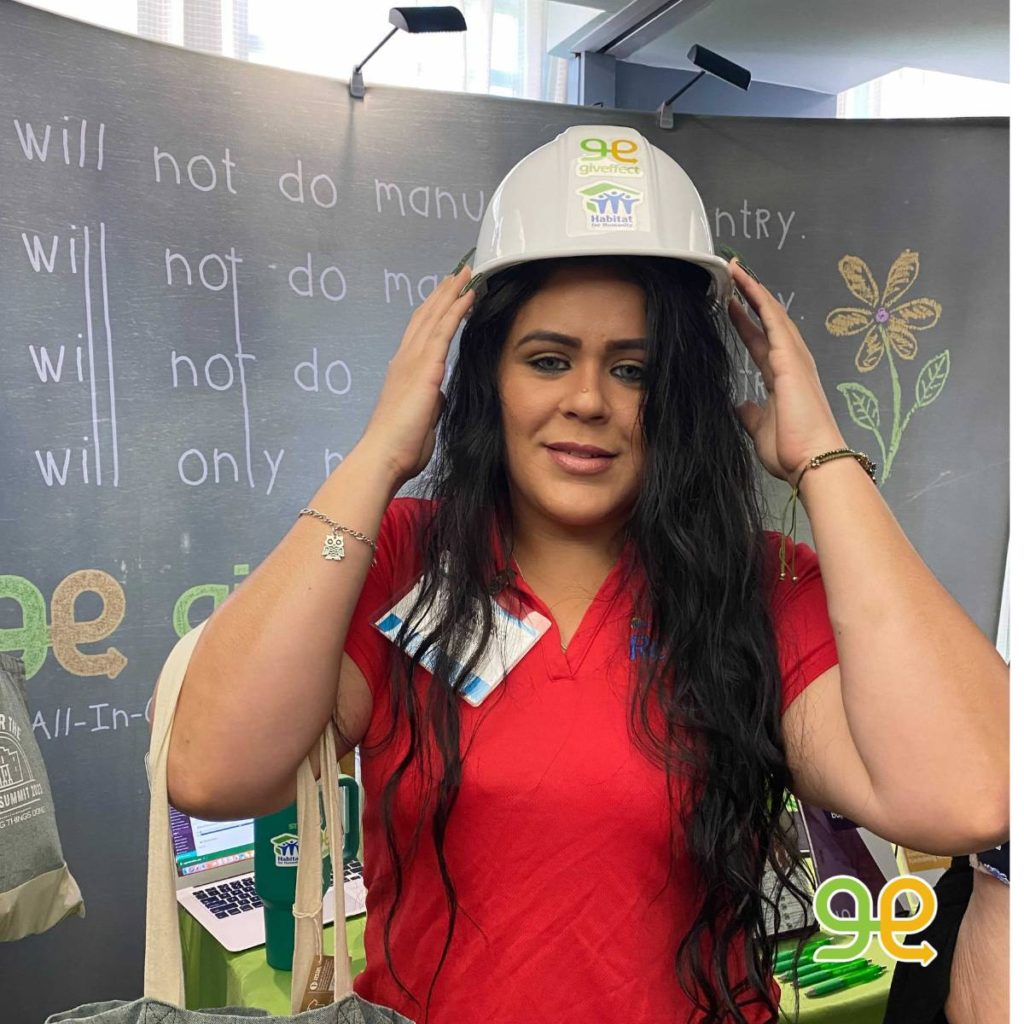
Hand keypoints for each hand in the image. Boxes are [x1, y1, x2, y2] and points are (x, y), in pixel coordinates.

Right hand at [359, 264, 476, 483]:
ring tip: (466, 273)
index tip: (447, 295)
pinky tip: (468, 296)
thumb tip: (438, 394)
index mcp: (403, 372)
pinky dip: (456, 310)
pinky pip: (443, 331)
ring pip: (434, 317)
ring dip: (451, 292)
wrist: (384, 455)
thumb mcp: (421, 418)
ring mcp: (412, 361)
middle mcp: (404, 360)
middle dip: (443, 293)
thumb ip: (430, 401)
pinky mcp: (425, 368)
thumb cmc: (401, 446)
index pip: (420, 333)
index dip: (434, 311)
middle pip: (425, 316)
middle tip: (459, 272)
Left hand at [727, 259, 846, 486]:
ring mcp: (793, 359)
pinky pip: (773, 320)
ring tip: (735, 269)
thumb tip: (742, 404)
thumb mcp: (760, 429)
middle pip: (767, 323)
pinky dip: (759, 299)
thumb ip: (752, 414)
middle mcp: (790, 365)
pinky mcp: (791, 359)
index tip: (730, 308)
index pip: (759, 344)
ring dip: (753, 291)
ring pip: (772, 314)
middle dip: (749, 299)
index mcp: (781, 380)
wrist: (812, 461)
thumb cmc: (791, 451)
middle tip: (732, 276)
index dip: (745, 324)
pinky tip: (745, 283)